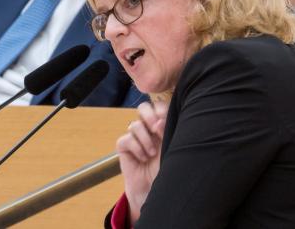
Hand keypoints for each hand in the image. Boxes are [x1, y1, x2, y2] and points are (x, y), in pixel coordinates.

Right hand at [116, 100, 167, 224]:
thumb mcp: (171, 148)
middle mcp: (148, 128)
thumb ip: (167, 132)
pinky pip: (126, 139)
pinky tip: (143, 158)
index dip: (160, 110)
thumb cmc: (167, 169)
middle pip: (143, 107)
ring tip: (151, 154)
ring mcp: (135, 136)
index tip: (165, 122)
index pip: (159, 106)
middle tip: (156, 129)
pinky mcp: (124, 146)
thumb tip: (160, 121)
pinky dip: (136, 148)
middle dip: (150, 116)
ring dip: (145, 139)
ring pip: (135, 124)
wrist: (154, 189)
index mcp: (162, 125)